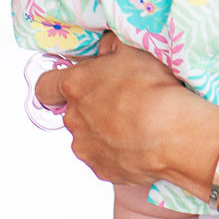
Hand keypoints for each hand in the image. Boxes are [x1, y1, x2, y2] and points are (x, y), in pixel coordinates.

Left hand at [31, 39, 218, 194]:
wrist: (173, 134)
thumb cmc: (153, 88)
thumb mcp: (133, 50)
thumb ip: (112, 47)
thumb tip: (107, 47)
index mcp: (75, 87)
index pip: (45, 87)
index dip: (56, 85)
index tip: (74, 85)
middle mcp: (73, 120)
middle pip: (73, 113)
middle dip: (92, 108)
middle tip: (123, 102)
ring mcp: (86, 148)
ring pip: (89, 138)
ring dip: (105, 132)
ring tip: (136, 126)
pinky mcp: (103, 171)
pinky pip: (106, 160)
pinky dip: (119, 154)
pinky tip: (141, 145)